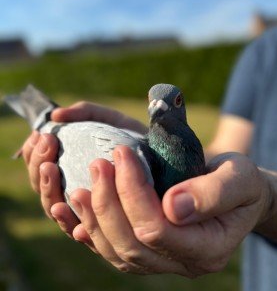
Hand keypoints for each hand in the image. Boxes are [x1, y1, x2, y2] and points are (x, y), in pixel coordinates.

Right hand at [21, 101, 146, 234]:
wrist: (173, 160)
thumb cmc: (139, 141)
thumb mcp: (112, 121)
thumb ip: (87, 113)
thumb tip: (55, 115)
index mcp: (74, 170)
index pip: (43, 168)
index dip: (34, 154)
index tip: (39, 135)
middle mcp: (78, 192)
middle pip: (45, 189)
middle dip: (37, 166)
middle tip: (46, 143)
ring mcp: (91, 212)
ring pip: (56, 208)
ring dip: (47, 188)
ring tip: (50, 166)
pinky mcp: (108, 229)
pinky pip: (81, 232)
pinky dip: (67, 219)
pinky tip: (62, 204)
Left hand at [58, 148, 271, 276]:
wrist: (236, 191)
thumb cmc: (240, 180)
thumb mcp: (239, 177)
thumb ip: (213, 192)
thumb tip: (172, 207)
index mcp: (208, 248)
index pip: (158, 228)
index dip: (133, 191)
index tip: (122, 153)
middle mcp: (183, 263)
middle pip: (132, 243)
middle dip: (108, 202)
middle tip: (98, 164)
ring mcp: (163, 262)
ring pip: (117, 252)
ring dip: (93, 218)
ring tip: (80, 186)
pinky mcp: (148, 252)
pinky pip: (113, 250)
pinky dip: (90, 231)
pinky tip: (76, 210)